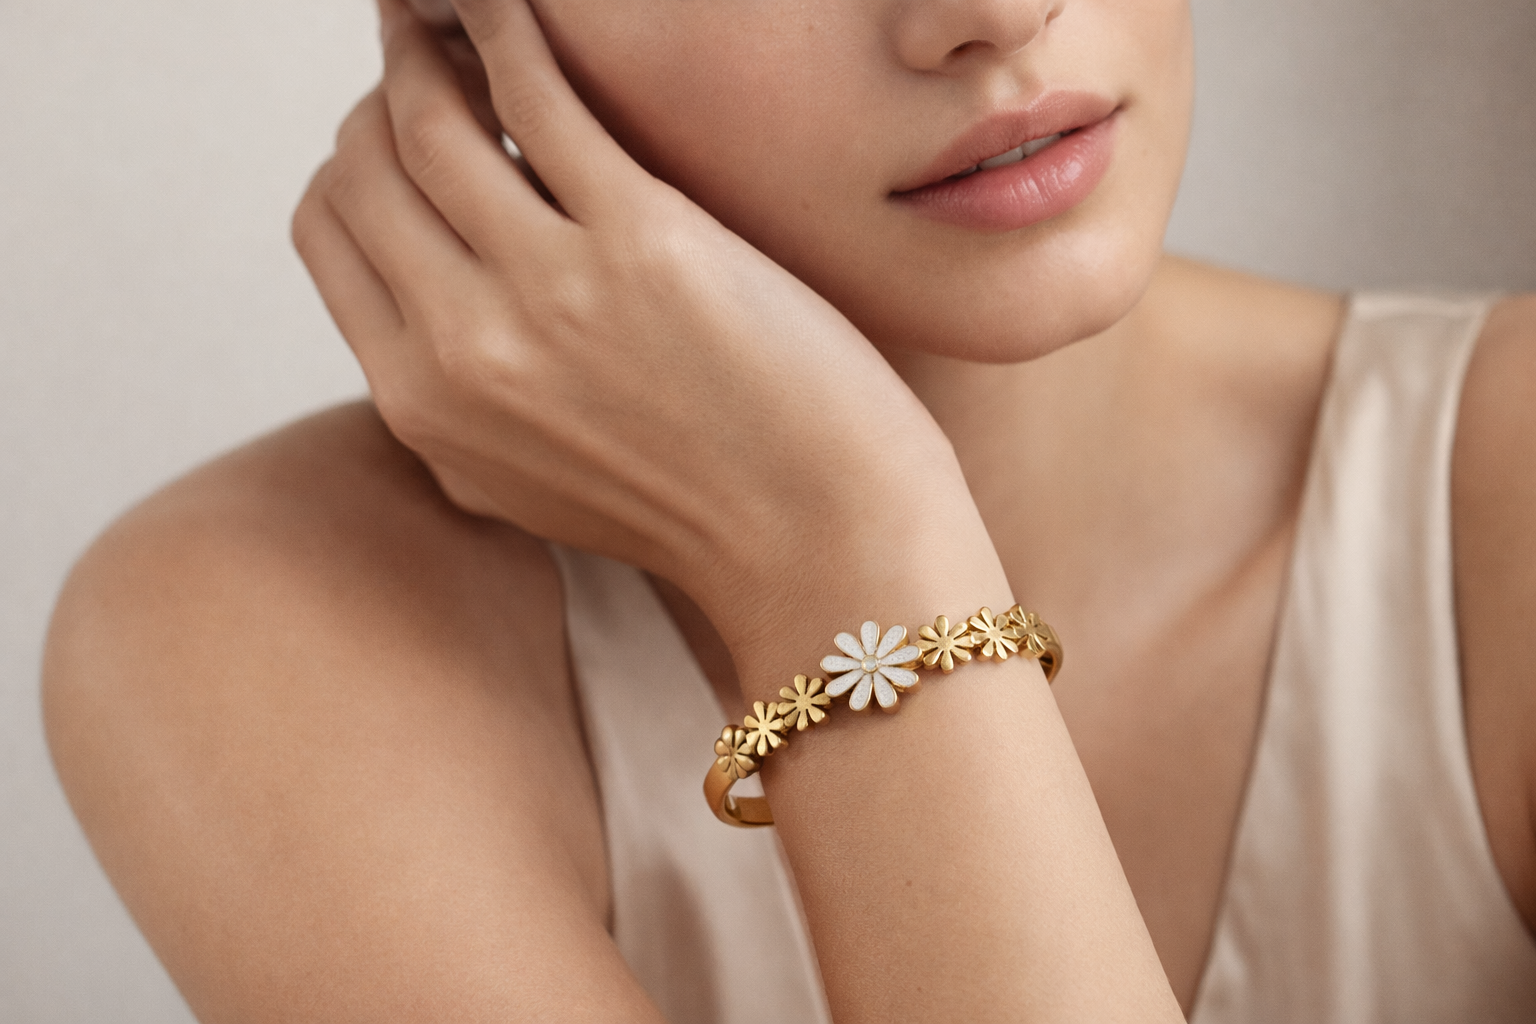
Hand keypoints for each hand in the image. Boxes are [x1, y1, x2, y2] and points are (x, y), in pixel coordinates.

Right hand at [292, 0, 978, 645]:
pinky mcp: (643, 241)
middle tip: (432, 60)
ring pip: (430, 117)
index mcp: (422, 407)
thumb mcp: (525, 479)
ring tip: (455, 16)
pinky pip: (537, 92)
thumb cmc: (691, 505)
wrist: (816, 543)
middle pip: (363, 165)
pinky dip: (508, 23)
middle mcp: (464, 348)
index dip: (354, 160)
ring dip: (430, 42)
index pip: (328, 230)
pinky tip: (516, 1)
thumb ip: (454, 396)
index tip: (399, 129)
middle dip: (385, 95)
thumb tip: (425, 287)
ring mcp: (548, 291)